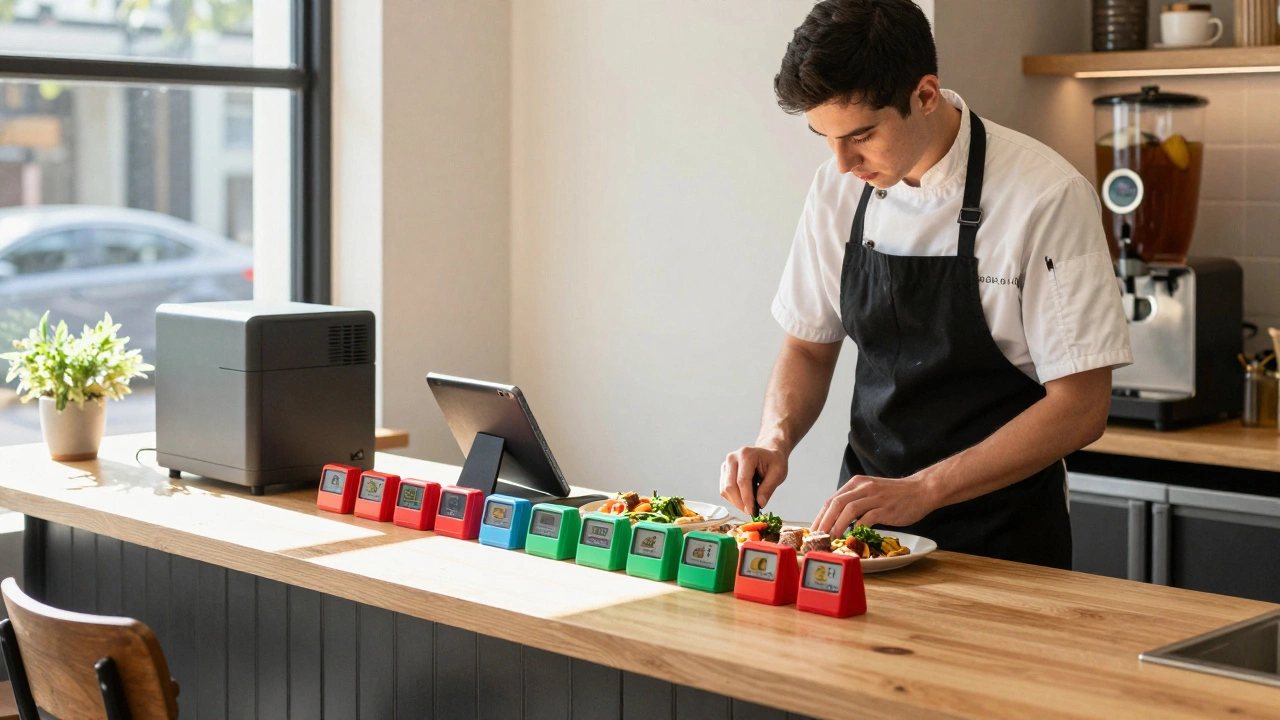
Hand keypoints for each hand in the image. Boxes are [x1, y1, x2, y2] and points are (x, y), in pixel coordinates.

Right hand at [720, 445, 787, 516]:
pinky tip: (743, 500)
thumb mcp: (778, 473)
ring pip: (725, 489)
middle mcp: (733, 458)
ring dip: (736, 502)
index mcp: (746, 455)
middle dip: (740, 502)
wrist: (768, 453)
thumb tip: (760, 504)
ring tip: (749, 506)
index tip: (752, 511)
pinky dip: (733, 498)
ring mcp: (726, 464)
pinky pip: (724, 489)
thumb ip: (768, 488)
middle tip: (751, 511)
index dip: (746, 498)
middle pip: (730, 486)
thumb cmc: (774, 461)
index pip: (742, 481)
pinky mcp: (724, 471)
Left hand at [812, 473, 937, 535]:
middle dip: (824, 522)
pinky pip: (867, 519)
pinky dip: (857, 529)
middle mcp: (863, 488)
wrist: (921, 490)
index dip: (820, 516)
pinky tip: (852, 537)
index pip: (832, 500)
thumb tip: (837, 519)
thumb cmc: (895, 494)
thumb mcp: (870, 491)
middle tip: (817, 537)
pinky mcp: (886, 508)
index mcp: (856, 483)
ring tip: (831, 539)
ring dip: (837, 526)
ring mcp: (875, 497)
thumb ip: (855, 501)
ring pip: (848, 510)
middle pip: (836, 504)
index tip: (813, 531)